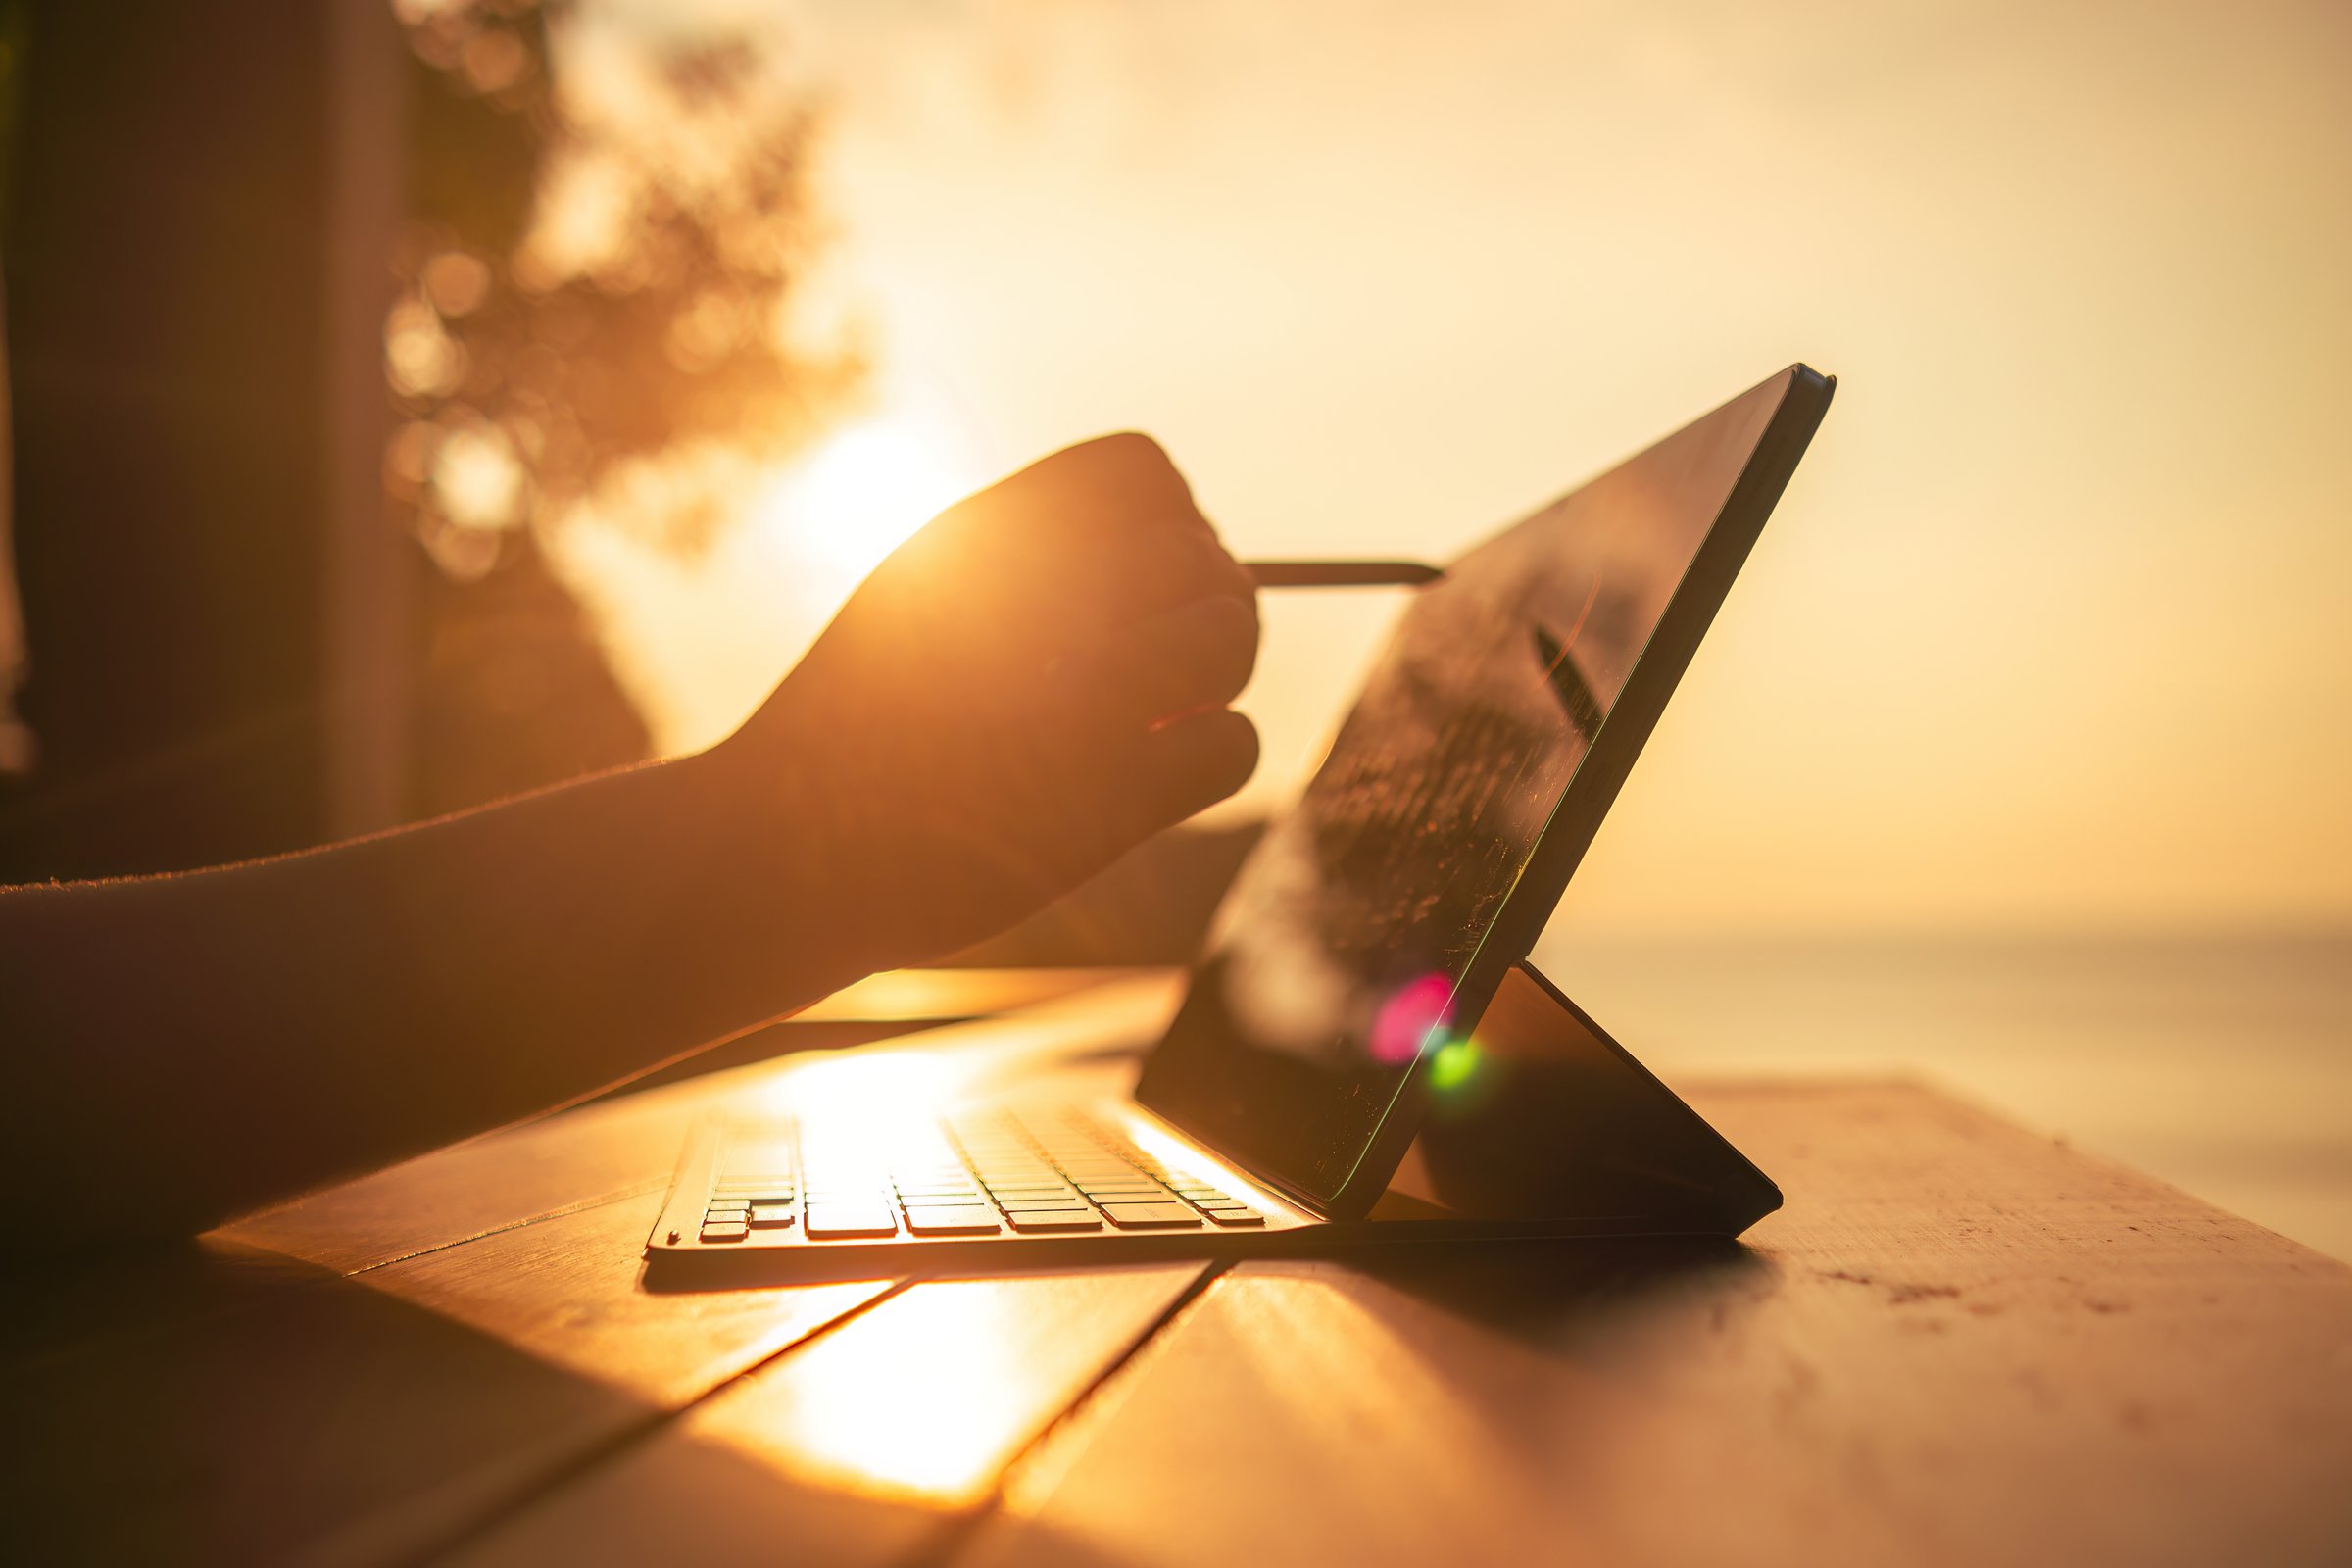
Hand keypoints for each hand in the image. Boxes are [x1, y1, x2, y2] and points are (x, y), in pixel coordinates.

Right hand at [725, 433, 1261, 965]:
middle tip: (1164, 669)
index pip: (1142, 470)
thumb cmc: (853, 725)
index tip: (1135, 584)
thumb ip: (1025, 556)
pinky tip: (1156, 774)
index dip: (1164, 521)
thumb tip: (1169, 551)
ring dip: (1218, 674)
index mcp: (989, 530)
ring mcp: (1081, 696)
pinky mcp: (1108, 798)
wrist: (784, 847)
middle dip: (1206, 605)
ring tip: (1158, 713)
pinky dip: (1213, 756)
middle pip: (1204, 556)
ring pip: (1230, 637)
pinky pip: (1233, 744)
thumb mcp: (917, 595)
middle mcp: (1040, 594)